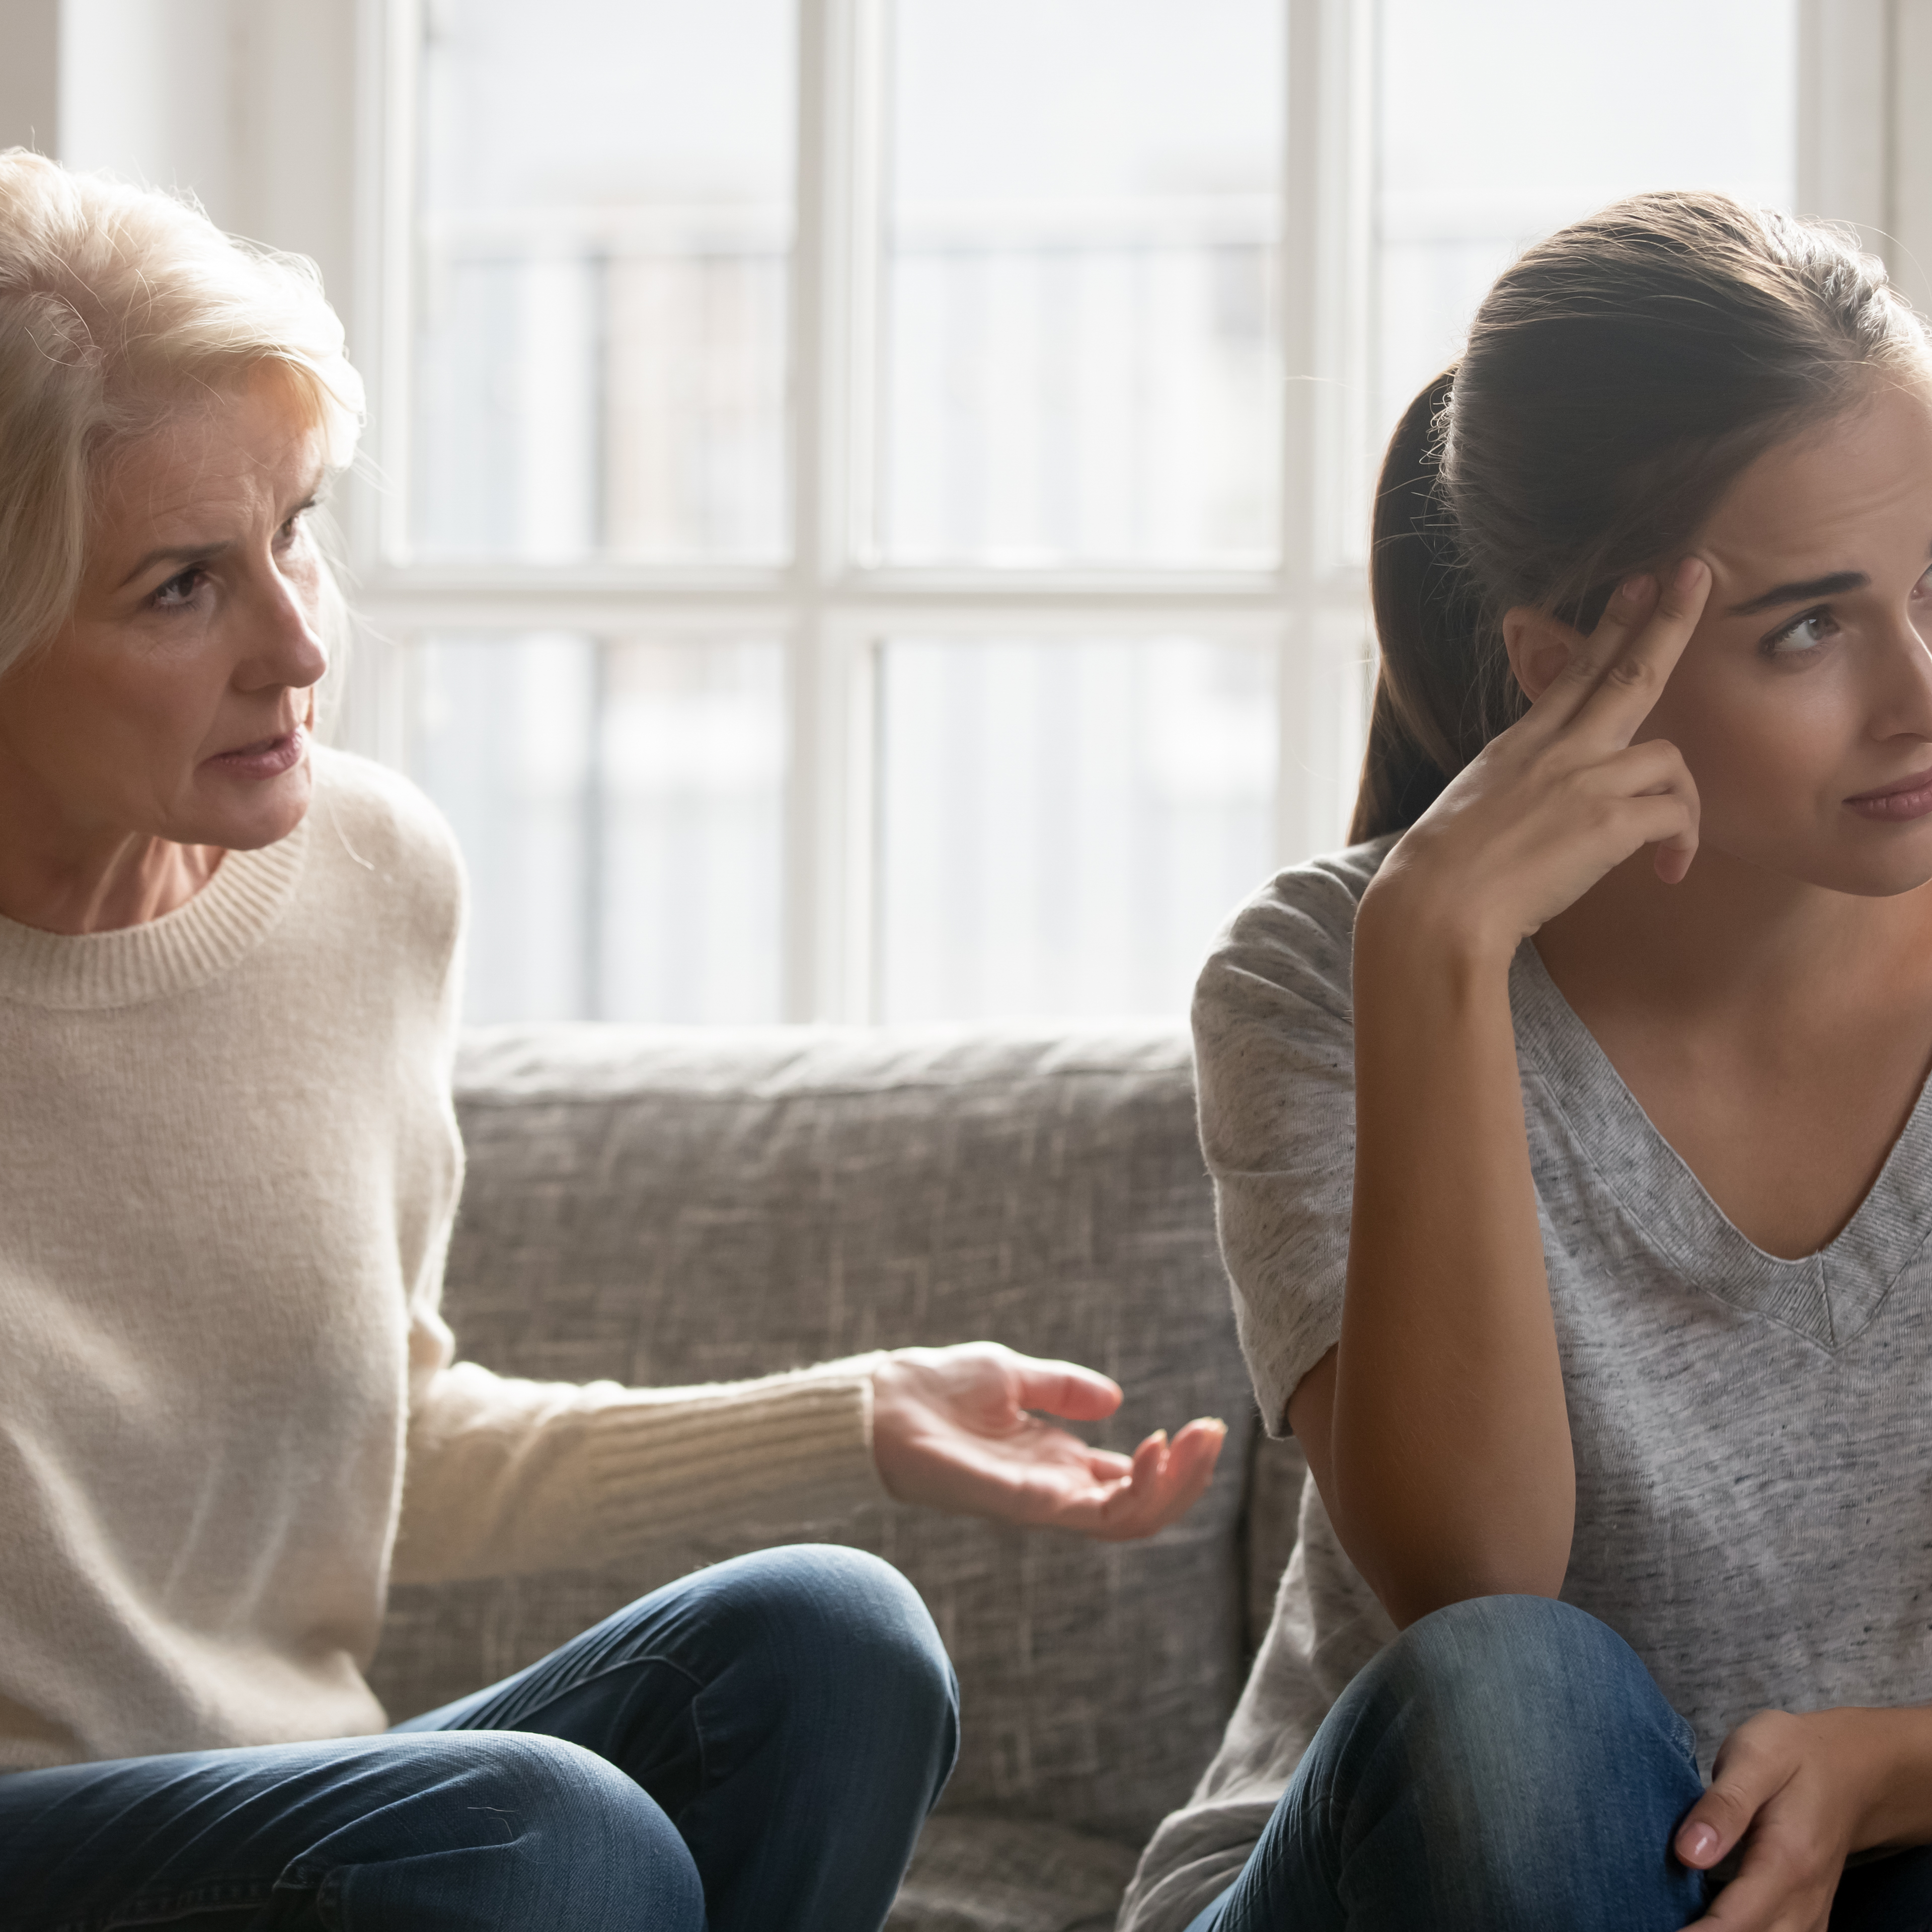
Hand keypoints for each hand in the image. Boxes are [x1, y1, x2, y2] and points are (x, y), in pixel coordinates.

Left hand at [869, 1342, 1225, 1540]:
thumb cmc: (933, 1388)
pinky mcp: (1024, 1505)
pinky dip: (1135, 1489)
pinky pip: (1094, 1514)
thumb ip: (1062, 1389)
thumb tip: (1116, 1400)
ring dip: (1174, 1486)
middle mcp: (1054, 1490)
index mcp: (1054, 1462)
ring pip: (1129, 1519)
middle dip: (1188, 1476)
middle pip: (1141, 1506)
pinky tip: (1155, 1450)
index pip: (1129, 1480)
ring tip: (1197, 1442)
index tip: (1205, 1426)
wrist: (879, 1404)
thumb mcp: (1012, 1374)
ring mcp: (1041, 1503)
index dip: (1174, 1461)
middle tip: (1215, 1434)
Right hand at [1365, 557, 1710, 962]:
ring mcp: (1585, 782)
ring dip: (1686, 799)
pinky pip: (1676, 815)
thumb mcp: (1476, 807)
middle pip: (1629, 674)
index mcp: (1521, 745)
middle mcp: (1557, 751)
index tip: (1641, 584)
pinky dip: (1685, 842)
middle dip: (1669, 620)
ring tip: (1675, 847)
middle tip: (1697, 573)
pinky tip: (1670, 872)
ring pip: (1670, 757)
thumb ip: (1517, 789)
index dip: (1612, 625)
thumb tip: (1537, 802)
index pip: (1575, 672)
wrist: (1436, 907)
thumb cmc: (1443, 874)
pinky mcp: (1609, 824)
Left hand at [1679, 1709, 1873, 1930]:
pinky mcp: (1806, 1914)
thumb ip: (1723, 1806)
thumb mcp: (1755, 1758)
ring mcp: (1809, 1912)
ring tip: (1677, 1923)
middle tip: (1653, 1923)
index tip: (1659, 1931)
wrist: (1850, 1767)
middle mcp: (1804, 1900)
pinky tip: (1708, 1925)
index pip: (1736, 1922)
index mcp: (1788, 1862)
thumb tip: (1688, 1854)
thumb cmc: (1794, 1756)